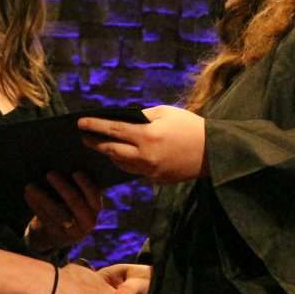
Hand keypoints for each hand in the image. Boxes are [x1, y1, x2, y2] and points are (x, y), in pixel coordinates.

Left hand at [24, 171, 102, 254]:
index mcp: (96, 208)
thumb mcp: (76, 198)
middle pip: (76, 203)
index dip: (86, 185)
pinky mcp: (59, 238)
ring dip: (43, 198)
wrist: (56, 233)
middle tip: (50, 173)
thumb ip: (75, 186)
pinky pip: (47, 220)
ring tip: (30, 186)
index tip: (75, 172)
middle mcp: (89, 222)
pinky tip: (29, 196)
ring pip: (58, 213)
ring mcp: (74, 232)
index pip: (95, 196)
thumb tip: (62, 164)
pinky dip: (37, 207)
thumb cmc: (67, 205)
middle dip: (63, 187)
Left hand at [78, 105, 206, 184]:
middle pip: (112, 151)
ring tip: (100, 146)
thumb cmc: (190, 126)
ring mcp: (152, 171)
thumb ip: (143, 116)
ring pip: (122, 164)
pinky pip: (137, 170)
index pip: (114, 130)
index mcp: (148, 136)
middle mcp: (146, 156)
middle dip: (96, 144)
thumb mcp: (166, 113)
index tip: (80, 124)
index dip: (95, 126)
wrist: (214, 152)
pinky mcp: (158, 180)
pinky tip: (122, 156)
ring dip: (110, 155)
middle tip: (83, 138)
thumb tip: (122, 121)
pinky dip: (128, 163)